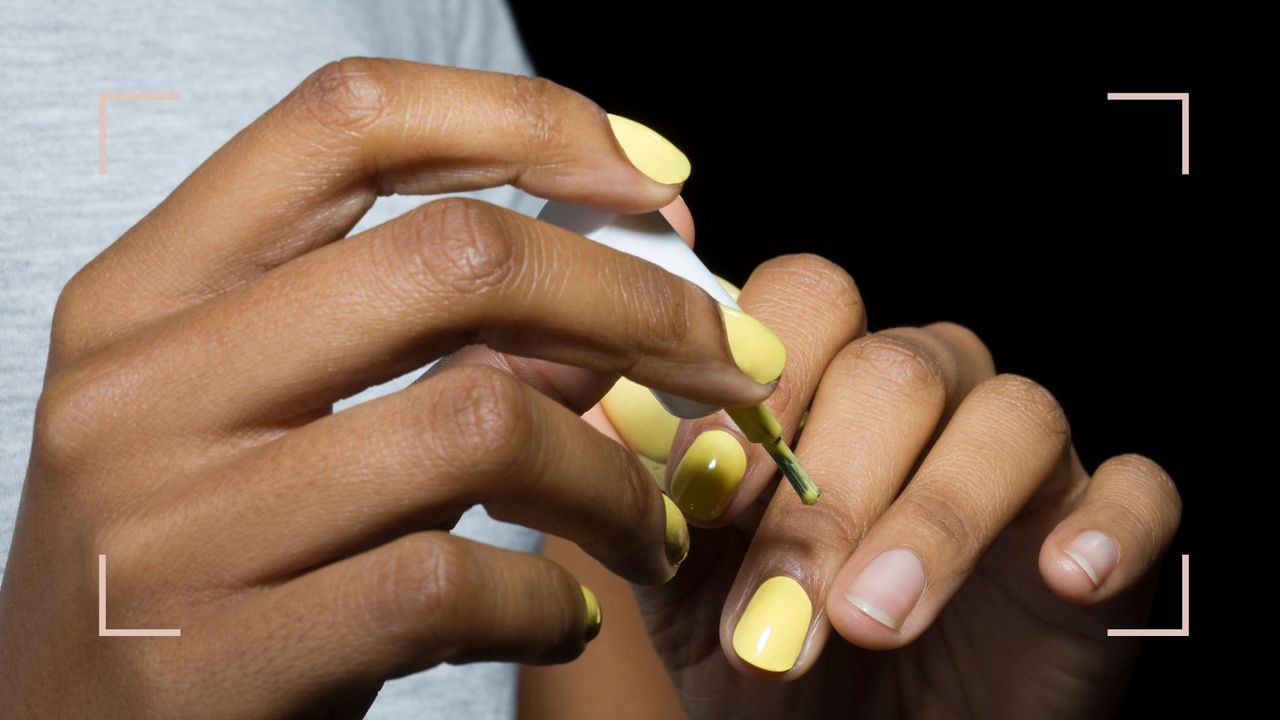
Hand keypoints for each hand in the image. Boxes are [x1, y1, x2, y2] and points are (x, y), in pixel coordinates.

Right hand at [0, 58, 776, 717]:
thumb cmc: (197, 569)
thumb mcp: (270, 426)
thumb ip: (426, 346)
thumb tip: (616, 296)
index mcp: (149, 293)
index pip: (351, 119)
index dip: (528, 119)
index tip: (651, 186)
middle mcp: (143, 385)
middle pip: (455, 255)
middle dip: (638, 304)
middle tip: (730, 364)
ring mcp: (172, 524)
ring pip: (482, 422)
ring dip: (615, 480)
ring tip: (647, 530)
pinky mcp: (224, 657)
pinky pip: (456, 581)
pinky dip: (548, 599)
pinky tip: (564, 620)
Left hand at [601, 255, 1181, 718]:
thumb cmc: (771, 660)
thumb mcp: (688, 586)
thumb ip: (651, 494)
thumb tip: (599, 409)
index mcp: (825, 385)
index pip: (807, 302)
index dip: (761, 384)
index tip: (709, 492)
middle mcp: (927, 395)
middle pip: (898, 367)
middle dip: (832, 492)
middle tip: (778, 609)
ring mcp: (1020, 455)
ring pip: (1010, 417)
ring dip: (936, 521)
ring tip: (873, 621)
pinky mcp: (1105, 521)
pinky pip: (1139, 490)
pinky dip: (1107, 525)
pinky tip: (1061, 576)